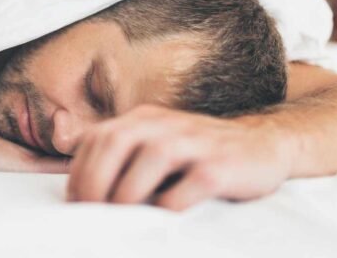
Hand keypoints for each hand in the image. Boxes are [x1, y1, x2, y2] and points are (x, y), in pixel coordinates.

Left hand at [66, 104, 294, 210]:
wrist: (261, 145)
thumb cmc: (196, 154)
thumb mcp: (154, 142)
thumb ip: (119, 153)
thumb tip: (74, 179)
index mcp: (144, 118)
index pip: (99, 136)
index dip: (80, 170)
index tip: (76, 201)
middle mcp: (166, 124)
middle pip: (117, 140)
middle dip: (95, 180)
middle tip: (92, 211)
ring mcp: (195, 142)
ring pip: (152, 158)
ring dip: (128, 192)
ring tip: (121, 216)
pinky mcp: (220, 166)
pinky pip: (189, 186)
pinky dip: (169, 205)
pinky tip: (160, 218)